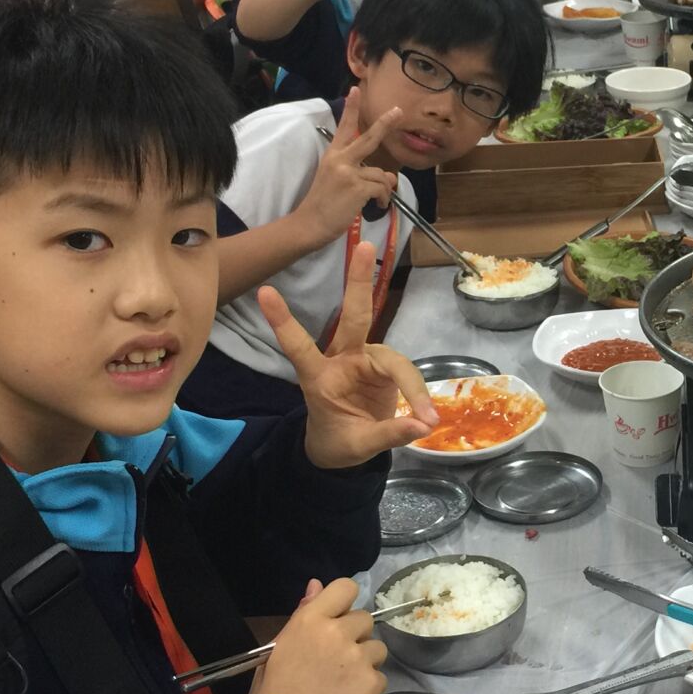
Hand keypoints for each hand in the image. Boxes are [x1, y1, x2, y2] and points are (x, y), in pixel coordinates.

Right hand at [250, 578, 387, 693]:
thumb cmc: (274, 690)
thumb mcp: (279, 647)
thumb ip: (303, 614)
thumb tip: (317, 584)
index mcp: (311, 619)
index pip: (346, 587)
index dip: (345, 603)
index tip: (338, 618)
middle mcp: (338, 632)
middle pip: (365, 619)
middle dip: (355, 636)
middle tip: (336, 659)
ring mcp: (358, 657)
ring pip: (377, 647)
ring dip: (365, 660)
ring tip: (343, 681)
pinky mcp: (373, 681)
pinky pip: (380, 675)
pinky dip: (368, 686)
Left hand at [262, 242, 439, 469]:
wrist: (341, 448)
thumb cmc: (337, 442)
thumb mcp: (356, 446)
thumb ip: (388, 434)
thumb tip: (423, 424)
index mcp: (318, 378)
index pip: (298, 347)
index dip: (283, 322)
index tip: (265, 292)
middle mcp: (342, 360)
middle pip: (355, 317)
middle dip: (359, 282)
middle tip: (365, 245)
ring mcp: (365, 361)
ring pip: (393, 359)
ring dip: (412, 386)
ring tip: (427, 416)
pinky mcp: (384, 368)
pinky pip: (406, 373)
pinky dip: (418, 394)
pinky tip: (427, 414)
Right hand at [294, 86, 401, 242]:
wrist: (310, 223)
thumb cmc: (323, 204)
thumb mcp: (338, 182)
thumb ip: (361, 174)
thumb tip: (390, 176)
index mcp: (332, 155)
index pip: (343, 129)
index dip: (350, 110)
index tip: (355, 90)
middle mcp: (340, 160)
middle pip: (368, 137)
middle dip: (385, 123)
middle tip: (399, 111)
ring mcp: (348, 172)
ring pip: (381, 174)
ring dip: (384, 189)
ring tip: (378, 200)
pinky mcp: (356, 187)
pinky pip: (381, 188)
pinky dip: (383, 198)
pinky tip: (377, 206)